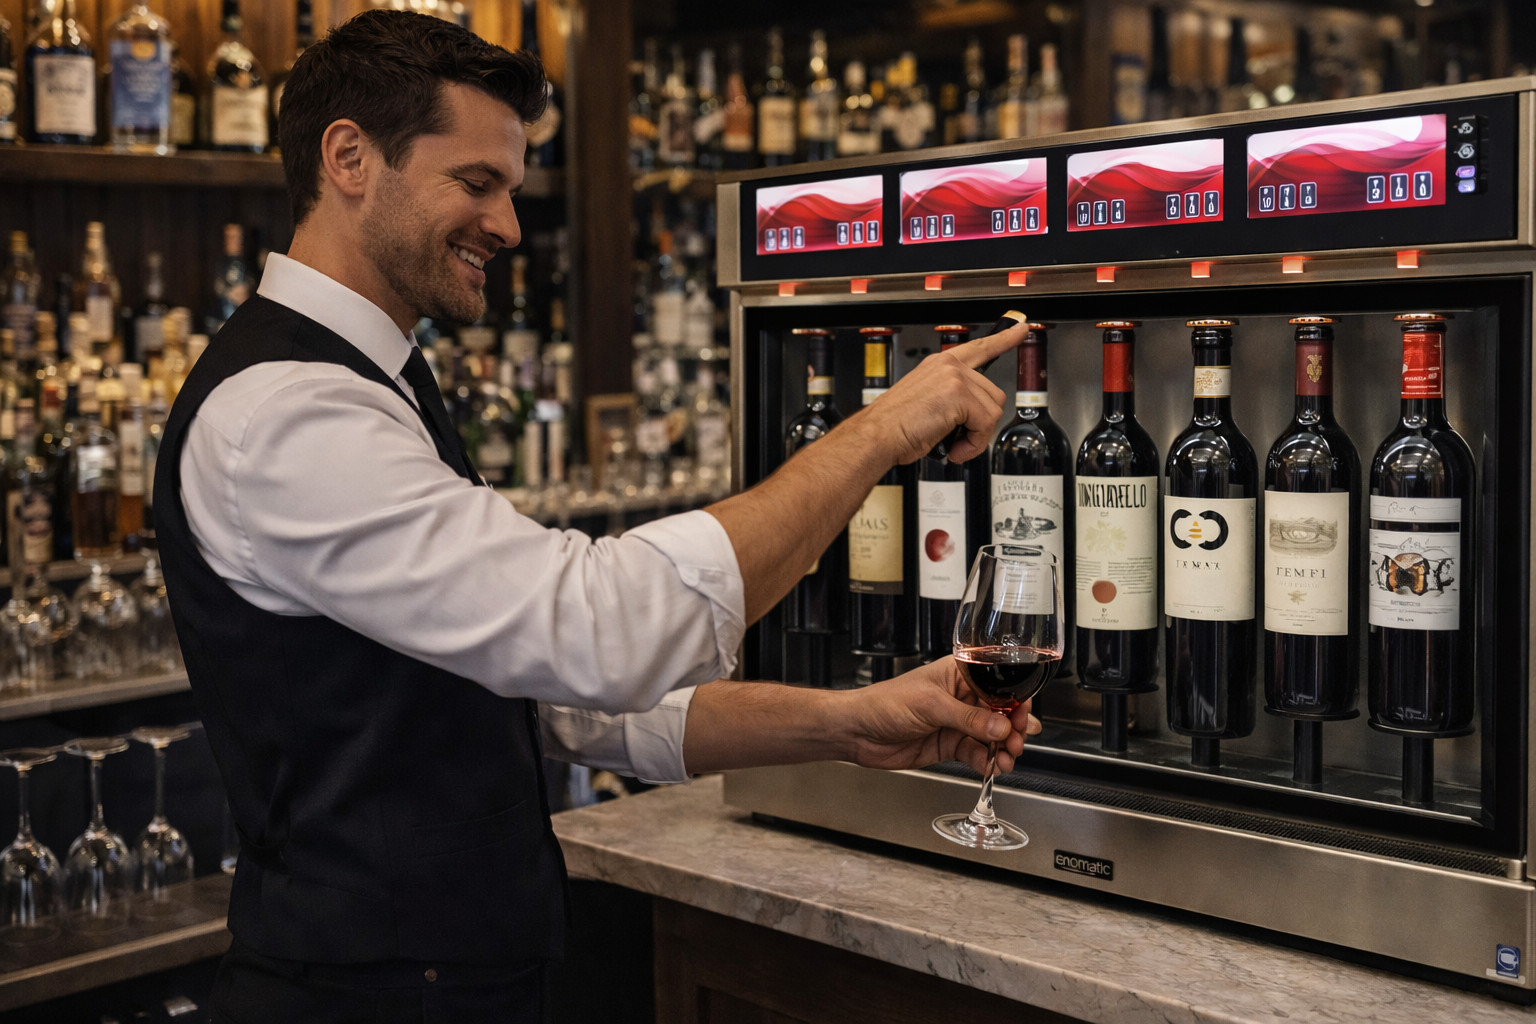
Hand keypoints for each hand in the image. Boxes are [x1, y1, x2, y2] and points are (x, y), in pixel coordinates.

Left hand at [837, 657, 1040, 775]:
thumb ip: (967, 718)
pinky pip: (976, 753)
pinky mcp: (949, 745)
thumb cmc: (885, 703)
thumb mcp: (930, 705)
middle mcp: (960, 698)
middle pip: (999, 712)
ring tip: (1008, 757)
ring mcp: (956, 723)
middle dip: (1013, 727)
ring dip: (1003, 747)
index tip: (1023, 716)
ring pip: (991, 735)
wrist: (858, 732)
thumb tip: (999, 726)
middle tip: (1017, 740)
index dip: (1013, 700)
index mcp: (957, 675)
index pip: (996, 684)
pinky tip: (993, 765)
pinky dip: (988, 761)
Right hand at [850, 319, 1027, 465]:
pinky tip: (954, 448)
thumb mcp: (925, 405)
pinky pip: (985, 423)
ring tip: (953, 444)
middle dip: (980, 423)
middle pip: (993, 394)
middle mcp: (948, 366)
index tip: (1021, 329)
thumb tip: (970, 419)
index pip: (978, 348)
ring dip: (977, 436)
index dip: (1003, 340)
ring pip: (992, 410)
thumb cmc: (894, 427)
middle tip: (958, 440)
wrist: (877, 436)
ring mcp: (954, 377)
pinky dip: (973, 443)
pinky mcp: (958, 393)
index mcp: (939, 365)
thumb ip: (950, 401)